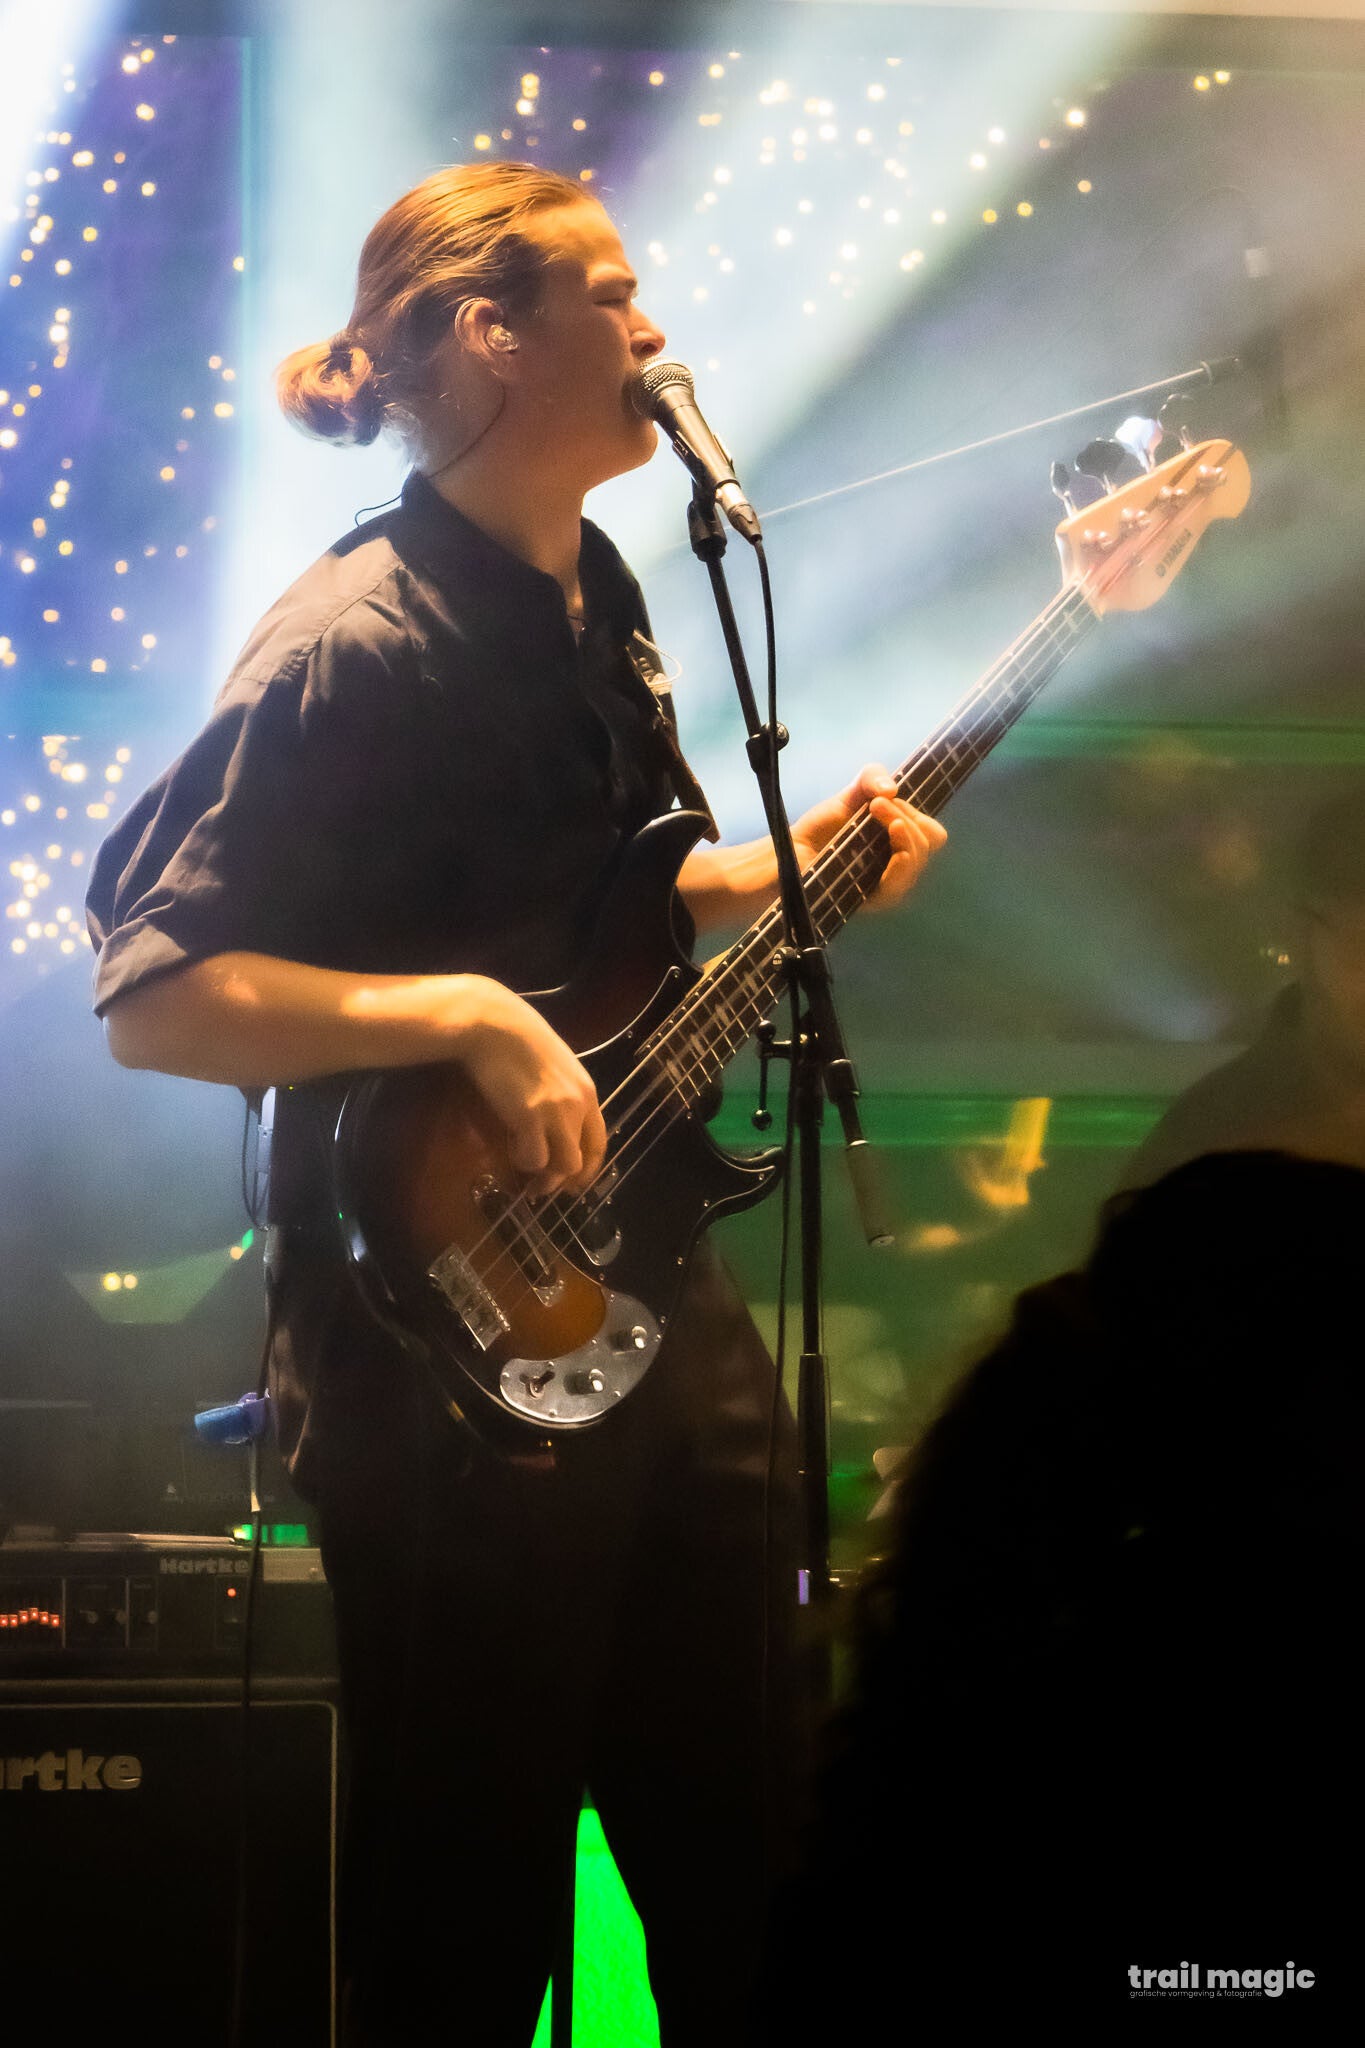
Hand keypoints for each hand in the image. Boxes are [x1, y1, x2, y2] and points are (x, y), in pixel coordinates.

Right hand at [449, 978, 606, 1197]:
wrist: (493, 1023)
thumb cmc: (516, 1038)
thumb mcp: (552, 1065)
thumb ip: (560, 1093)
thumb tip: (551, 1120)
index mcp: (587, 1092)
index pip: (599, 1143)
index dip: (586, 1168)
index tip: (571, 1182)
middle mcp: (579, 1105)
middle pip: (582, 1161)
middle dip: (561, 1180)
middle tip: (540, 1186)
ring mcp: (556, 1112)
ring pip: (563, 1167)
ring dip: (543, 1177)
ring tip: (523, 1172)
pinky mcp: (531, 1117)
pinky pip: (534, 1159)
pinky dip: (523, 1161)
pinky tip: (510, 1148)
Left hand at [792, 765, 946, 908]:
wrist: (793, 851)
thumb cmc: (823, 827)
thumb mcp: (850, 794)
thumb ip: (871, 778)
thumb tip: (891, 789)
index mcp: (901, 841)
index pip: (931, 832)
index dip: (915, 813)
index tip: (883, 800)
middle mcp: (900, 864)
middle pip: (929, 843)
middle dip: (907, 817)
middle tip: (876, 805)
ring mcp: (887, 884)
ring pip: (916, 862)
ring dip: (903, 834)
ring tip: (876, 814)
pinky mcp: (870, 900)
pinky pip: (897, 888)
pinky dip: (900, 866)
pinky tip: (896, 853)